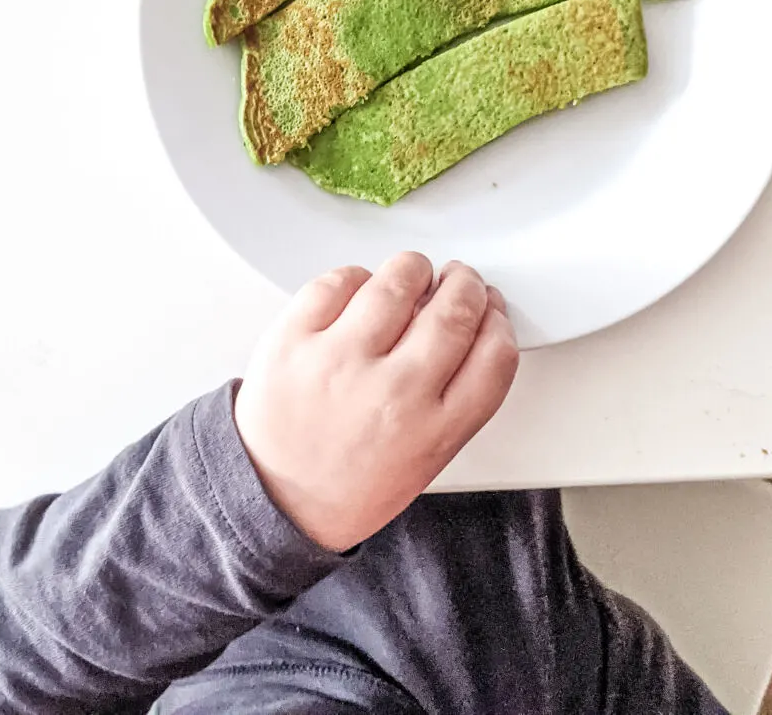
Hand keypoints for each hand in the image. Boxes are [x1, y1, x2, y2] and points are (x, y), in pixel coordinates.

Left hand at [234, 252, 518, 551]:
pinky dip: (357, 277)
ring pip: (399, 282)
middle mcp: (392, 393)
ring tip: (412, 276)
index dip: (499, 322)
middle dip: (465, 286)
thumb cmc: (345, 485)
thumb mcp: (424, 459)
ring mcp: (340, 362)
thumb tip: (470, 330)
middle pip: (454, 312)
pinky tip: (361, 292)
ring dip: (414, 270)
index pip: (494, 356)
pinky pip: (339, 281)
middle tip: (458, 281)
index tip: (491, 311)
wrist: (272, 501)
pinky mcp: (294, 339)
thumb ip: (454, 401)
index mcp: (433, 431)